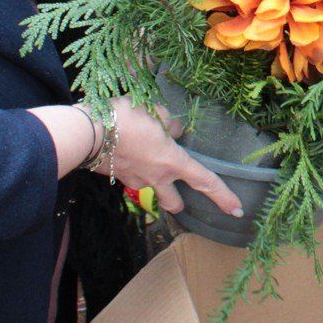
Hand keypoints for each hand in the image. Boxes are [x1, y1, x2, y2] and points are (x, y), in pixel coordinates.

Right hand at [103, 98, 243, 216]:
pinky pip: (128, 174)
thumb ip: (170, 123)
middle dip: (178, 201)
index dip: (224, 196)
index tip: (237, 210)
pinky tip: (122, 148)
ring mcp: (133, 180)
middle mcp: (155, 178)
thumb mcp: (155, 111)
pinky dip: (130, 164)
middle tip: (178, 191)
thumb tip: (174, 129)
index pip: (205, 181)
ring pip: (149, 189)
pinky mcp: (114, 177)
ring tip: (144, 157)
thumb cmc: (124, 119)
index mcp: (172, 162)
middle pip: (174, 202)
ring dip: (151, 180)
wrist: (85, 133)